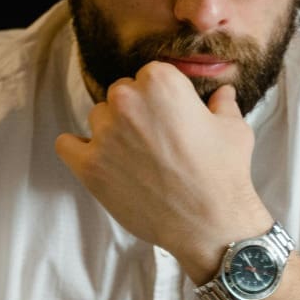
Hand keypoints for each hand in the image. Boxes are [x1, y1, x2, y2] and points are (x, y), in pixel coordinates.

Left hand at [56, 61, 267, 269]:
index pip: (147, 76)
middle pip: (120, 94)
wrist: (209, 224)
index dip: (160, 97)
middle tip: (154, 140)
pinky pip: (66, 145)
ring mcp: (104, 134)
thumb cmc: (224, 174)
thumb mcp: (233, 130)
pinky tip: (99, 160)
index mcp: (160, 82)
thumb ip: (222, 104)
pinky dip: (79, 150)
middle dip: (135, 112)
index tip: (169, 116)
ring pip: (98, 118)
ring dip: (111, 132)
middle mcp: (127, 101)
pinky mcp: (89, 166)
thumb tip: (224, 92)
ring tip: (135, 157)